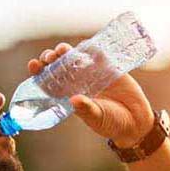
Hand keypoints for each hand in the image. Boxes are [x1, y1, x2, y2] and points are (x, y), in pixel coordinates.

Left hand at [28, 42, 154, 147]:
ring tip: (62, 50)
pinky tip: (86, 47)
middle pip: (58, 66)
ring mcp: (91, 73)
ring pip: (74, 57)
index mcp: (67, 95)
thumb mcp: (97, 117)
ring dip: (66, 51)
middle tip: (50, 56)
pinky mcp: (108, 68)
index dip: (39, 72)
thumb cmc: (111, 123)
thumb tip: (74, 100)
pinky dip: (91, 49)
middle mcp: (76, 82)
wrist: (136, 121)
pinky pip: (97, 55)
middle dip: (51, 58)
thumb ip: (86, 109)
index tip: (33, 64)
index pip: (48, 81)